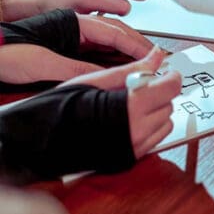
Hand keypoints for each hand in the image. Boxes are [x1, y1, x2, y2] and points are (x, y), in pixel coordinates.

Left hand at [0, 14, 153, 83]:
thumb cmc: (4, 51)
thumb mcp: (41, 63)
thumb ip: (76, 68)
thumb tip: (107, 76)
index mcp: (73, 25)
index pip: (114, 33)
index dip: (137, 46)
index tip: (154, 57)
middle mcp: (75, 30)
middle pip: (116, 35)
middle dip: (138, 47)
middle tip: (158, 61)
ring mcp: (71, 38)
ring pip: (108, 44)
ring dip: (128, 53)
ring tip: (145, 65)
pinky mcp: (65, 49)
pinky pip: (97, 53)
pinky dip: (113, 60)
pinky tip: (121, 69)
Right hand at [66, 47, 180, 157]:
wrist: (42, 138)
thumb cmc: (62, 107)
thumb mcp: (97, 80)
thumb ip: (133, 69)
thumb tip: (156, 56)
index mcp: (131, 107)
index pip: (170, 89)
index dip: (171, 78)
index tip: (167, 74)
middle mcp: (137, 130)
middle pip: (168, 106)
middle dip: (160, 95)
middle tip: (140, 89)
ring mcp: (135, 147)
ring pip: (165, 124)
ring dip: (156, 113)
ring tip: (132, 106)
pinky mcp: (130, 157)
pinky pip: (155, 140)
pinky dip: (150, 129)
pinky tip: (130, 122)